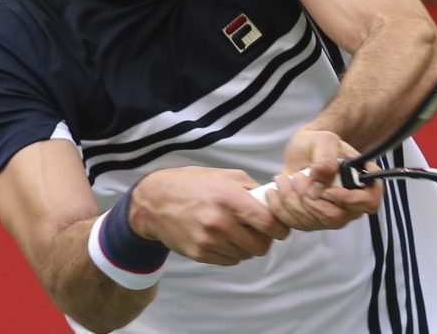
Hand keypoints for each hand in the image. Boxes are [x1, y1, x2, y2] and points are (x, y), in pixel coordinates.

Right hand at [129, 167, 289, 265]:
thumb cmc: (193, 184)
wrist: (156, 201)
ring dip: (246, 246)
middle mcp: (219, 221)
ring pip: (245, 254)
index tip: (280, 229)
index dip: (279, 228)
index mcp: (229, 198)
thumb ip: (251, 188)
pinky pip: (229, 261)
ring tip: (237, 232)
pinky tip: (224, 239)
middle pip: (259, 245)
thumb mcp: (224, 175)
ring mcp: (208, 240)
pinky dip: (232, 253)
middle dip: (265, 240)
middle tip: (260, 233)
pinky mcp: (199, 253)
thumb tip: (273, 201)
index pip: (267, 222)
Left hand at [265, 129, 382, 230]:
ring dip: (291, 201)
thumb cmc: (318, 142)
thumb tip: (319, 187)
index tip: (326, 189)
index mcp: (362, 183)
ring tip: (282, 179)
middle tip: (297, 177)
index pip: (369, 203)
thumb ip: (326, 160)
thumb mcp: (324, 141)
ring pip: (312, 222)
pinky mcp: (310, 221)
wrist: (303, 149)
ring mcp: (330, 215)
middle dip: (309, 199)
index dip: (348, 200)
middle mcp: (349, 205)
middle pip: (334, 218)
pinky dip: (280, 210)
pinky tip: (275, 192)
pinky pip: (295, 226)